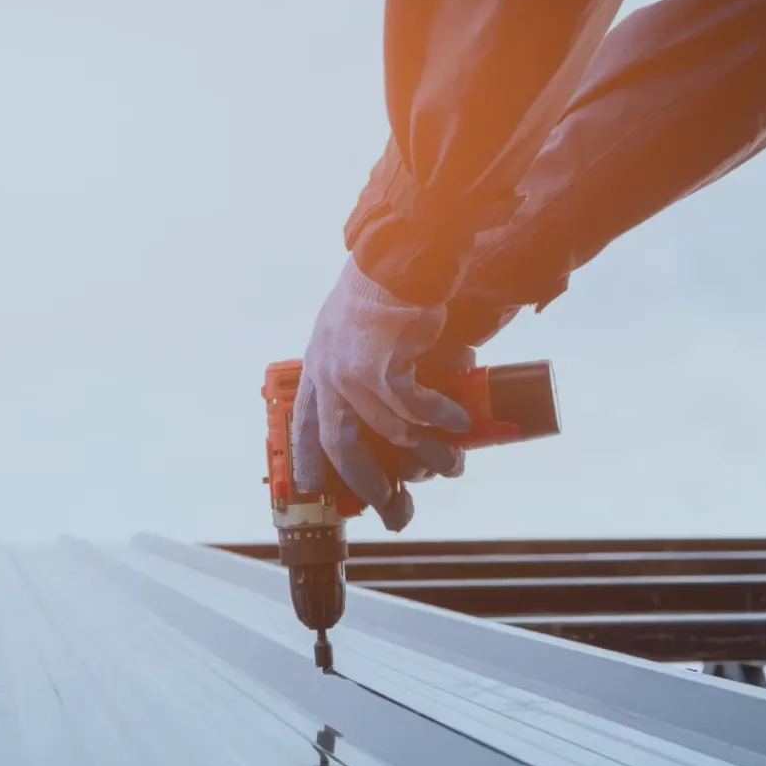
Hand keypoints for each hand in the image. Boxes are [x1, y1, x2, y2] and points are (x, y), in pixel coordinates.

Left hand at [292, 256, 471, 531]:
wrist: (405, 255)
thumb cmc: (391, 292)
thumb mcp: (363, 335)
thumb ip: (377, 375)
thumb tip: (421, 424)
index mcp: (318, 367)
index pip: (303, 427)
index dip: (309, 464)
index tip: (318, 492)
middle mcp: (327, 373)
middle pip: (341, 448)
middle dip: (370, 486)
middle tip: (395, 510)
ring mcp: (351, 371)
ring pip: (389, 434)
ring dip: (426, 454)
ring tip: (452, 463)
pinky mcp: (382, 366)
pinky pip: (414, 408)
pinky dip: (441, 418)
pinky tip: (461, 422)